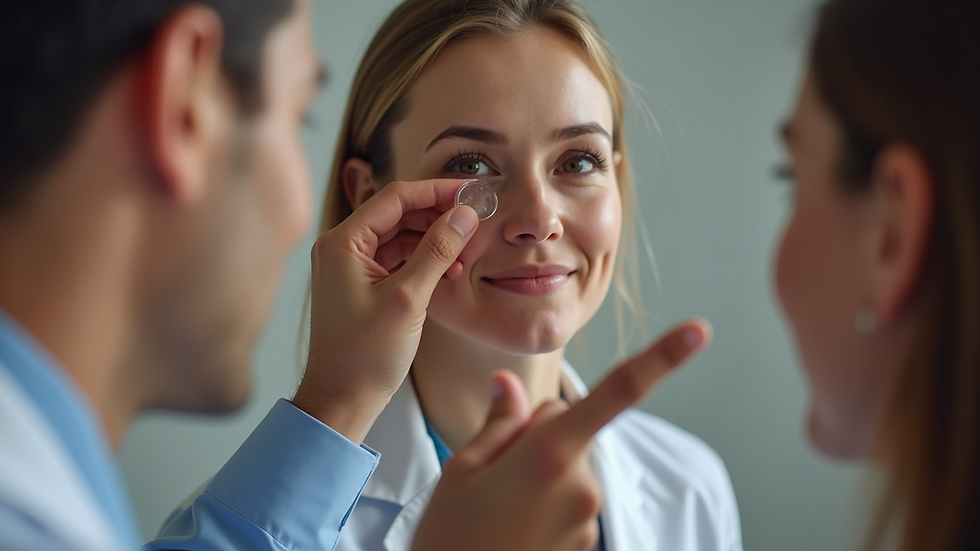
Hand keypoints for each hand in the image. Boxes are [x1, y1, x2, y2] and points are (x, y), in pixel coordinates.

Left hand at [293, 179, 478, 442]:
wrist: (342, 399)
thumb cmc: (366, 354)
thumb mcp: (409, 298)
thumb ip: (437, 251)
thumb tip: (465, 215)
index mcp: (343, 242)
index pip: (395, 198)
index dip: (436, 191)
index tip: (470, 193)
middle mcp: (342, 247)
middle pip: (398, 213)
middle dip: (437, 216)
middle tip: (474, 222)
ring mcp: (350, 266)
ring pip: (400, 235)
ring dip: (434, 240)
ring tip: (466, 252)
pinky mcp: (362, 284)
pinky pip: (397, 258)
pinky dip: (424, 260)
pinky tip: (449, 270)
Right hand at [412, 320, 712, 550]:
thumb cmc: (449, 539)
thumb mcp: (460, 471)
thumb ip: (499, 422)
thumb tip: (510, 383)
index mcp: (551, 456)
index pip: (616, 393)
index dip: (661, 359)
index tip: (699, 331)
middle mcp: (582, 484)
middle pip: (567, 425)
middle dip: (535, 433)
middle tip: (490, 470)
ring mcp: (587, 517)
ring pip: (566, 463)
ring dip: (537, 470)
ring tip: (495, 505)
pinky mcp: (586, 541)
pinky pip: (568, 498)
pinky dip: (543, 500)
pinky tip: (510, 523)